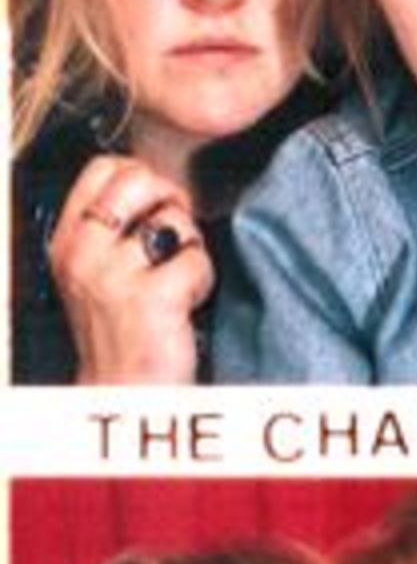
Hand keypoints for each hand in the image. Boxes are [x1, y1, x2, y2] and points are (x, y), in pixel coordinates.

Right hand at [47, 153, 213, 380]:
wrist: (123, 394)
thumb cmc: (120, 336)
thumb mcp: (96, 274)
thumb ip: (112, 229)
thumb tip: (154, 183)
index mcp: (68, 243)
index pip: (101, 169)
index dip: (139, 176)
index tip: (154, 203)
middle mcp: (84, 255)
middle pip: (138, 179)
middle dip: (169, 199)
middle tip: (174, 236)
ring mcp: (115, 276)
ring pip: (174, 220)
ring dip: (188, 248)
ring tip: (176, 283)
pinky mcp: (152, 298)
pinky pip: (196, 259)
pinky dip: (202, 281)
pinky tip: (185, 305)